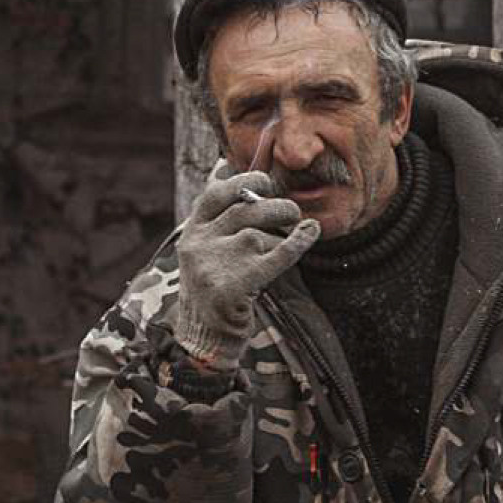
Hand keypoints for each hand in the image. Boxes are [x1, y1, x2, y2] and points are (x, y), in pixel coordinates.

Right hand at [174, 159, 318, 365]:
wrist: (205, 337)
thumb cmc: (213, 287)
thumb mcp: (202, 247)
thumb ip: (215, 213)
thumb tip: (223, 165)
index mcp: (192, 232)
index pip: (216, 193)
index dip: (245, 182)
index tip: (265, 183)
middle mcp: (199, 245)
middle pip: (244, 210)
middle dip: (274, 206)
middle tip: (290, 211)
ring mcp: (215, 265)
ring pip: (259, 233)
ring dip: (283, 231)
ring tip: (294, 231)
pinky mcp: (234, 285)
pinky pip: (276, 255)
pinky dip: (298, 242)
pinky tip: (311, 233)